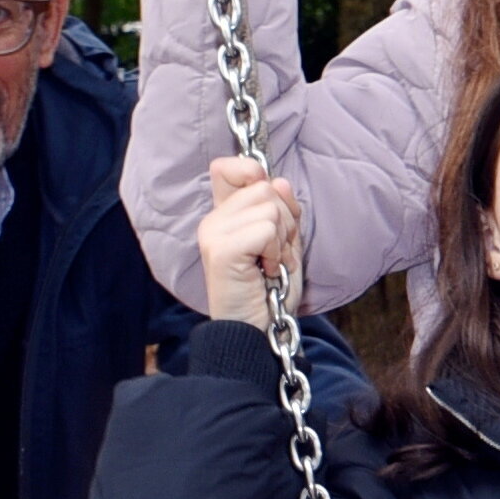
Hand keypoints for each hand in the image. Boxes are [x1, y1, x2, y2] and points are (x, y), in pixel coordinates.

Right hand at [196, 156, 305, 327]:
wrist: (256, 332)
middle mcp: (212, 220)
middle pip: (265, 187)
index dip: (255, 173)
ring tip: (273, 264)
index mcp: (223, 216)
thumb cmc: (269, 292)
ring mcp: (213, 233)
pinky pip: (266, 228)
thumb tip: (279, 181)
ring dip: (283, 239)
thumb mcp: (283, 243)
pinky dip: (276, 251)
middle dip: (286, 220)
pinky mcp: (221, 249)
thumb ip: (282, 211)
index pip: (228, 167)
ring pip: (270, 206)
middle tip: (278, 253)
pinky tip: (267, 271)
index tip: (273, 210)